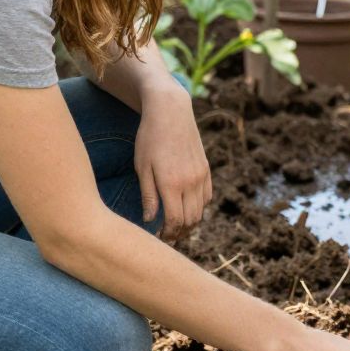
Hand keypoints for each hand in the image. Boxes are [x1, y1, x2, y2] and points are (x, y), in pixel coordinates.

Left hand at [135, 85, 212, 236]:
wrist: (171, 112)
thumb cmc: (149, 138)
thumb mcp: (142, 167)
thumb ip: (148, 196)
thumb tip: (150, 220)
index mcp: (171, 184)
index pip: (174, 221)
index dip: (167, 234)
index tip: (158, 238)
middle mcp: (190, 182)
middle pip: (190, 220)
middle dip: (179, 233)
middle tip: (167, 237)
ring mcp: (201, 176)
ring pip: (201, 211)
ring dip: (190, 223)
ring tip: (176, 226)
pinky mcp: (206, 169)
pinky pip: (207, 197)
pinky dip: (199, 207)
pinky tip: (187, 208)